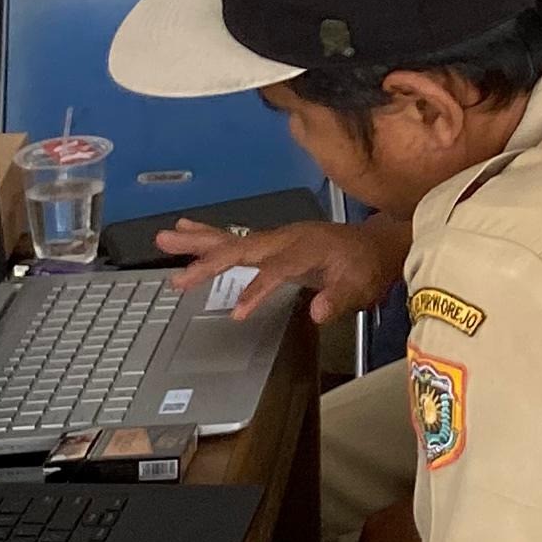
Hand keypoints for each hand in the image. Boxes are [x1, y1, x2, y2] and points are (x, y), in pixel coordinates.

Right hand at [161, 210, 409, 324]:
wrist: (377, 243)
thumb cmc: (368, 267)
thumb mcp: (361, 286)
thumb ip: (340, 298)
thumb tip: (318, 311)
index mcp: (308, 248)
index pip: (276, 270)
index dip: (257, 290)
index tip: (236, 313)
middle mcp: (287, 238)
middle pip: (242, 248)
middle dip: (208, 261)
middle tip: (176, 276)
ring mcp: (277, 237)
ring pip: (232, 238)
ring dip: (198, 240)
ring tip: (164, 238)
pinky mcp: (271, 242)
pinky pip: (236, 238)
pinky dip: (210, 235)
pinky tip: (187, 228)